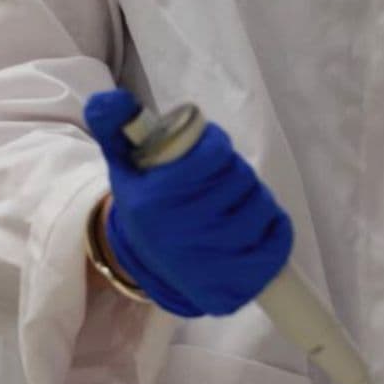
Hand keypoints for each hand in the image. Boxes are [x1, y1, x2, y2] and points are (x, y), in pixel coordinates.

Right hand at [84, 88, 292, 317]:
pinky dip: (276, 227)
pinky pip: (276, 243)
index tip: (212, 150)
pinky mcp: (235, 285)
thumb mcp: (123, 166)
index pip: (211, 157)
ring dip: (257, 198)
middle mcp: (182, 233)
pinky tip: (260, 225)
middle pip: (239, 181)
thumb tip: (108, 99)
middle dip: (236, 173)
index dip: (217, 147)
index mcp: (156, 201)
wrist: (144, 264)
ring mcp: (210, 263)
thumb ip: (115, 127)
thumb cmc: (143, 203)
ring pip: (260, 208)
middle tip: (225, 177)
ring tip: (237, 201)